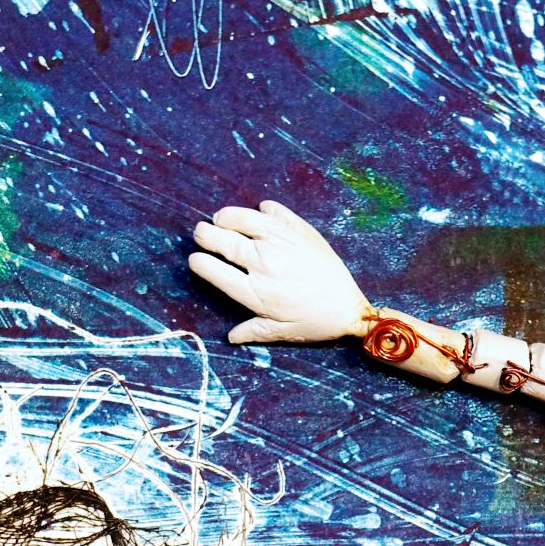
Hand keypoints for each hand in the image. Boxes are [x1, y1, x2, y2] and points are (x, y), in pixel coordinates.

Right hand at [188, 200, 370, 344]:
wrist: (349, 309)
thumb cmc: (314, 323)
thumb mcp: (280, 333)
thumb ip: (253, 331)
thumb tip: (231, 336)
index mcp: (254, 292)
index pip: (215, 271)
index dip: (200, 262)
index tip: (195, 259)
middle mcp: (264, 263)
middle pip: (224, 241)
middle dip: (206, 234)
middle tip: (201, 232)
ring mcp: (282, 243)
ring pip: (246, 220)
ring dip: (229, 216)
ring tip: (222, 217)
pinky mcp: (300, 231)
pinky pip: (276, 212)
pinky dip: (265, 209)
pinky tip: (261, 210)